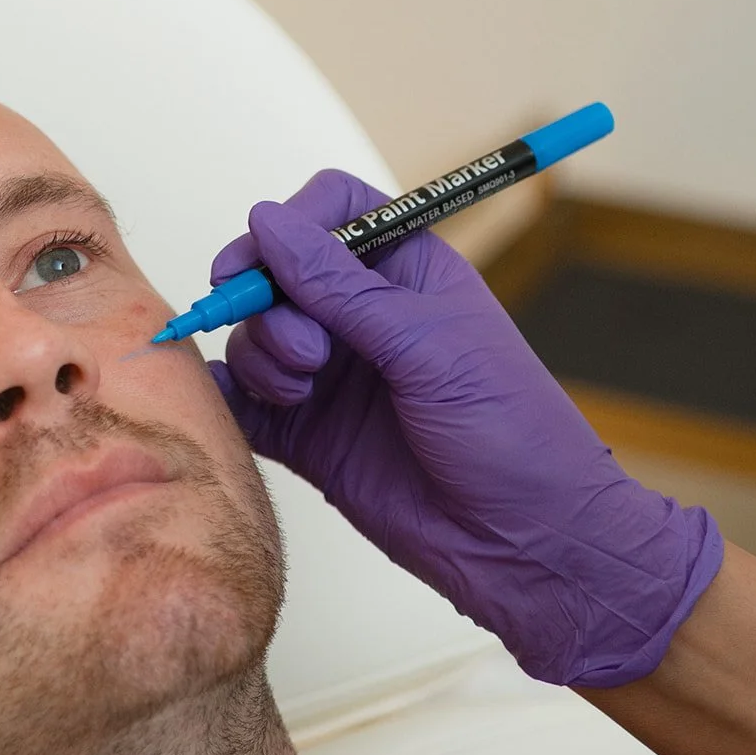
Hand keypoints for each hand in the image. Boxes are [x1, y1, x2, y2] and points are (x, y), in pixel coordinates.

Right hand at [208, 169, 723, 686]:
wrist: (526, 543)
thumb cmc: (512, 433)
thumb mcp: (426, 344)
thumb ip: (339, 286)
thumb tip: (268, 220)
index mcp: (407, 272)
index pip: (329, 211)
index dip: (287, 227)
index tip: (261, 264)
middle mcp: (363, 317)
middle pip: (276, 273)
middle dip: (269, 303)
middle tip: (306, 353)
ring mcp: (332, 377)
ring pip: (254, 338)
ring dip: (261, 358)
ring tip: (304, 393)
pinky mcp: (308, 437)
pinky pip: (243, 403)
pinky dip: (229, 402)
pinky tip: (245, 411)